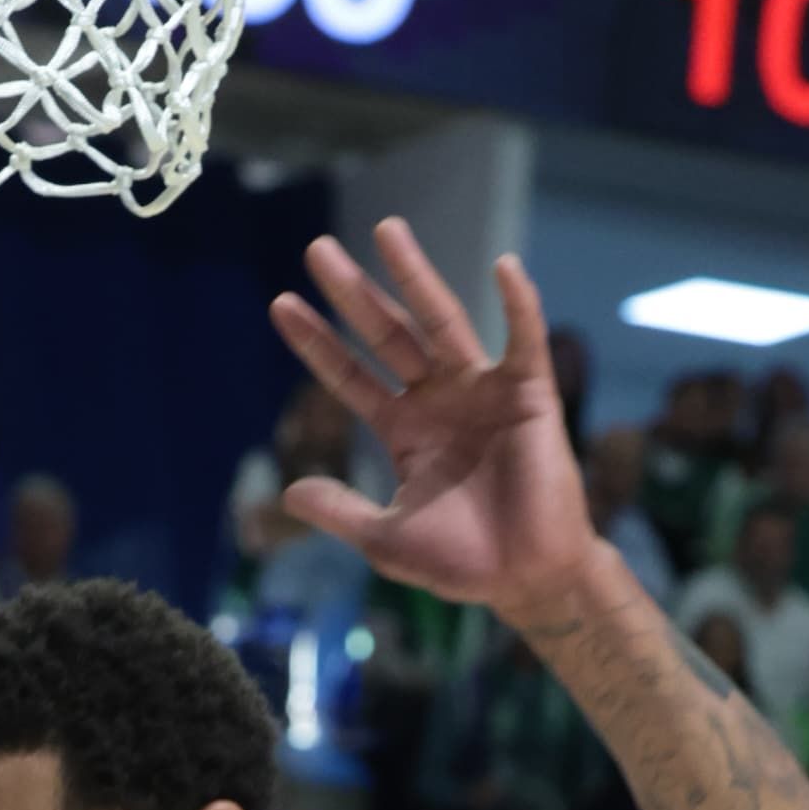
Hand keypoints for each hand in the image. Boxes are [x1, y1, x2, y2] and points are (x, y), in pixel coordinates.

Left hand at [269, 227, 597, 632]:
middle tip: (317, 250)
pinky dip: (519, 304)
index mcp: (404, 429)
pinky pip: (524, 339)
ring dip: (415, 276)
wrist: (527, 579)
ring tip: (386, 230)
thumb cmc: (463, 562)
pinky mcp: (527, 393)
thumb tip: (290, 490)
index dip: (318, 344)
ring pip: (442, 320)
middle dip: (353, 294)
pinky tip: (504, 268)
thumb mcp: (387, 540)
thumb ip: (342, 512)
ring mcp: (482, 390)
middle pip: (387, 334)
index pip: (351, 376)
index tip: (281, 305)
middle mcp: (438, 398)